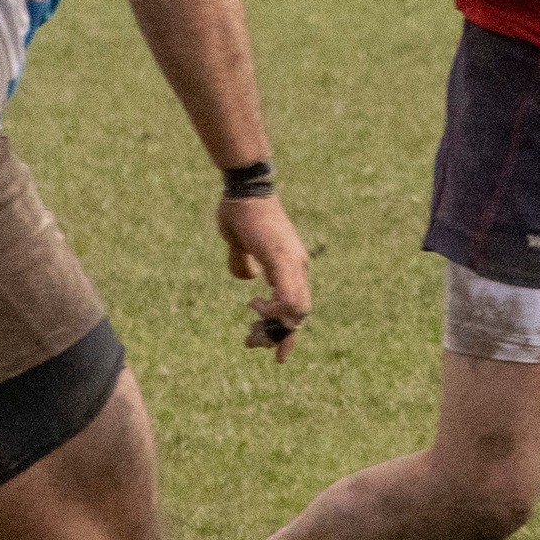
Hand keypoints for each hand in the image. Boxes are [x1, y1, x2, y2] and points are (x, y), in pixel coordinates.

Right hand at [217, 193, 311, 360]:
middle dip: (277, 337)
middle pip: (299, 315)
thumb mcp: (240, 245)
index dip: (286, 331)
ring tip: (251, 331)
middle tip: (252, 343)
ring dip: (273, 328)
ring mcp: (293, 262)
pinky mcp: (283, 258)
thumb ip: (243, 263)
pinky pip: (289, 295)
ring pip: (297, 310)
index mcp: (291, 266)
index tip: (272, 350)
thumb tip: (246, 278)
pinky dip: (273, 308)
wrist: (244, 189)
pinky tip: (254, 304)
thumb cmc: (241, 213)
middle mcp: (298, 267)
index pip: (297, 307)